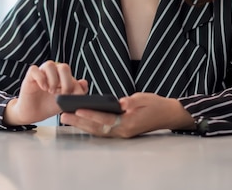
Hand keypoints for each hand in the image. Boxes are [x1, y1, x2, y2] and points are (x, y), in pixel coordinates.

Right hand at [4, 61, 87, 125]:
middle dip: (66, 81)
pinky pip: (34, 69)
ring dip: (53, 79)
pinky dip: (40, 78)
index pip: (72, 74)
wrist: (33, 114)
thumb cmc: (49, 106)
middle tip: (63, 94)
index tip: (71, 96)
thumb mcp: (66, 101)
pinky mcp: (30, 76)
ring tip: (51, 91)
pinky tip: (43, 87)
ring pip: (49, 65)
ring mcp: (41, 73)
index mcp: (63, 77)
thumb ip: (77, 93)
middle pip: (63, 67)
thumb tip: (84, 82)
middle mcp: (53, 72)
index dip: (73, 84)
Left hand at [60, 92, 194, 137]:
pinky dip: (89, 125)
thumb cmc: (156, 104)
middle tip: (63, 115)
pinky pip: (102, 130)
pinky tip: (79, 120)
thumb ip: (130, 101)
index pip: (106, 119)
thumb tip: (119, 103)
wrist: (168, 115)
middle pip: (97, 128)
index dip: (91, 114)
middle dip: (79, 121)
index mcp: (129, 123)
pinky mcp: (120, 131)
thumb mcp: (144, 99)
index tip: (78, 108)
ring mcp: (121, 133)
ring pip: (98, 130)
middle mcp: (123, 131)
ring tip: (66, 117)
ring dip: (81, 124)